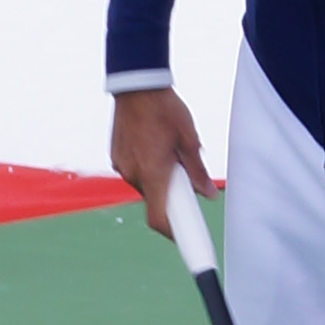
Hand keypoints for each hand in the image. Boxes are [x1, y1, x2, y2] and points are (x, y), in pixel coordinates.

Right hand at [109, 81, 217, 234]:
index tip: (188, 239)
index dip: (174, 233)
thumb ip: (197, 171)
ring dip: (159, 179)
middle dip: (171, 194)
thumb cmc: (165, 109)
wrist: (136, 85)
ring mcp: (121, 166)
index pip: (159, 219)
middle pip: (155, 200)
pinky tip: (155, 146)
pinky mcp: (116, 157)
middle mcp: (133, 174)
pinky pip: (134, 171)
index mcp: (154, 173)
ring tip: (170, 152)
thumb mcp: (189, 139)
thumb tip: (208, 195)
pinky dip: (147, 168)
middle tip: (186, 177)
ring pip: (145, 185)